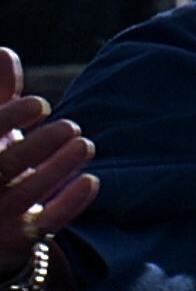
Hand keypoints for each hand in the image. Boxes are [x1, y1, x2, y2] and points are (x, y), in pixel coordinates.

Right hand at [0, 48, 97, 276]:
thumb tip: (5, 52)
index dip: (9, 119)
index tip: (41, 104)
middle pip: (3, 166)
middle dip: (38, 144)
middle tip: (71, 126)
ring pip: (26, 194)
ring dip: (58, 168)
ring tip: (86, 145)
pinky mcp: (18, 238)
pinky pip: (45, 223)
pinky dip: (70, 203)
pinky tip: (92, 181)